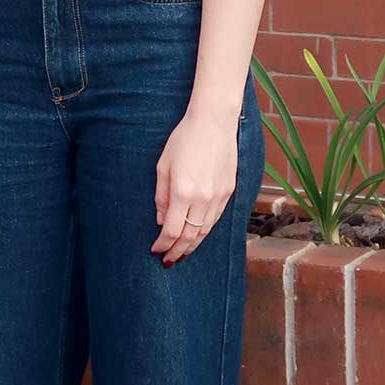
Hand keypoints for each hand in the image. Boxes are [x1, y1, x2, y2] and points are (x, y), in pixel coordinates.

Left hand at [152, 108, 238, 265]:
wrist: (214, 123)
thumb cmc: (184, 139)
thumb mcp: (163, 165)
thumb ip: (161, 195)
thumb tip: (160, 220)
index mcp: (183, 192)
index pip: (172, 230)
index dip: (163, 244)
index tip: (155, 250)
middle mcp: (203, 199)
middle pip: (190, 236)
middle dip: (177, 251)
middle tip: (168, 261)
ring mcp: (218, 197)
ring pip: (205, 231)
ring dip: (192, 245)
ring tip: (182, 253)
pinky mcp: (229, 192)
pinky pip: (216, 219)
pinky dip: (205, 231)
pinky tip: (198, 235)